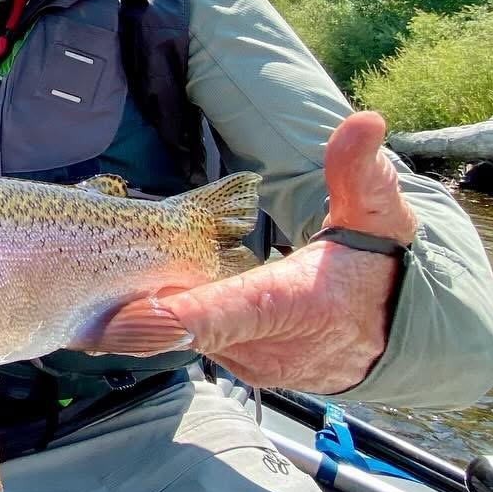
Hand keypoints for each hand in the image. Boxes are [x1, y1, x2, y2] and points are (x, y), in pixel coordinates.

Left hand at [120, 110, 416, 392]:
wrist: (399, 334)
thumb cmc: (378, 268)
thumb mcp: (378, 215)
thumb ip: (361, 170)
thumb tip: (364, 123)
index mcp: (298, 303)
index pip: (235, 312)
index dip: (186, 315)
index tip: (143, 309)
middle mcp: (273, 345)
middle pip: (192, 330)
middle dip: (142, 314)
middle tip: (93, 296)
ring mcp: (255, 363)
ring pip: (184, 340)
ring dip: (149, 320)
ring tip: (105, 294)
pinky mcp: (242, 368)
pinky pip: (191, 347)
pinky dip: (166, 327)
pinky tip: (137, 303)